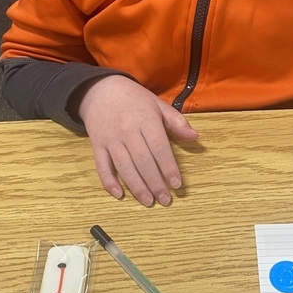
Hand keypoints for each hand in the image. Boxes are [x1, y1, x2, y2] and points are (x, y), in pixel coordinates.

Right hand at [78, 76, 198, 206]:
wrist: (100, 90)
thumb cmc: (134, 99)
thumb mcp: (158, 104)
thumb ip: (177, 121)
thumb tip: (195, 136)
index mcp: (146, 120)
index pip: (159, 147)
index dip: (168, 167)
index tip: (176, 184)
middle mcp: (127, 131)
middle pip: (143, 161)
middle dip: (155, 183)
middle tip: (165, 200)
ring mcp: (111, 139)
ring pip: (124, 167)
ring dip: (136, 186)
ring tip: (148, 201)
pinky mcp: (97, 145)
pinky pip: (102, 166)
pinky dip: (108, 182)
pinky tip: (119, 195)